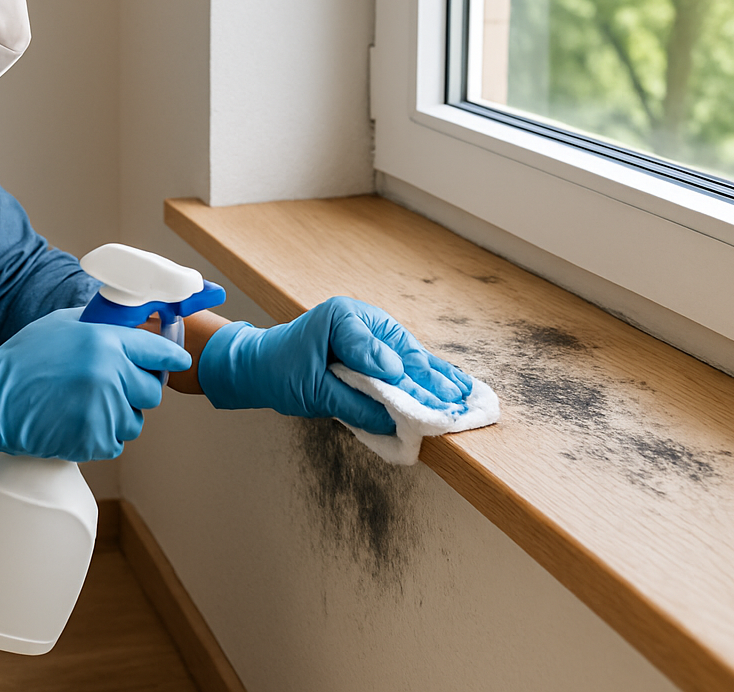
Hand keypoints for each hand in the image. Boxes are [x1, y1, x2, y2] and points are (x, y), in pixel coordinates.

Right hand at [0, 308, 191, 483]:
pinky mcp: (92, 440)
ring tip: (85, 407)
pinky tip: (75, 423)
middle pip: (152, 391)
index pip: (158, 352)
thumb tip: (130, 323)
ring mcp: (102, 410)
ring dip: (117, 417)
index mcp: (106, 342)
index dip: (171, 358)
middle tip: (112, 389)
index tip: (179, 361)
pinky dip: (99, 437)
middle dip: (137, 391)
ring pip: (134, 421)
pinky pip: (114, 443)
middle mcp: (109, 374)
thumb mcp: (63, 325)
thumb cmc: (23, 361)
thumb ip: (101, 324)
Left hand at [197, 297, 470, 434]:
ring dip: (441, 382)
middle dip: (431, 384)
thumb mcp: (312, 390)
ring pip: (415, 358)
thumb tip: (393, 416)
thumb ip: (353, 401)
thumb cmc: (282, 371)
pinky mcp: (380, 347)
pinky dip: (431, 378)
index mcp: (343, 318)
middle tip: (456, 409)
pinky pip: (410, 363)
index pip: (379, 353)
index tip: (422, 403)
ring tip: (470, 401)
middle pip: (405, 354)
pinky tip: (456, 390)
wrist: (264, 364)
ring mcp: (375, 331)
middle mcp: (364, 319)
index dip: (402, 380)